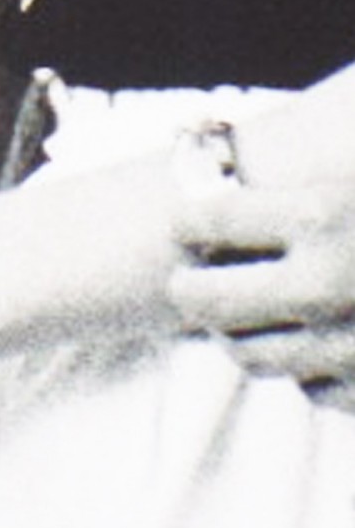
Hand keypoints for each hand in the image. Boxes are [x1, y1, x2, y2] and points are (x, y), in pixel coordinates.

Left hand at [171, 119, 354, 405]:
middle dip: (189, 288)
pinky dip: (309, 368)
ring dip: (241, 334)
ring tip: (253, 314)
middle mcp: (326, 284)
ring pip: (247, 354)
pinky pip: (311, 389)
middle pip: (203, 299)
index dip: (188, 221)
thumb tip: (216, 138)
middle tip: (190, 282)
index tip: (189, 223)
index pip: (202, 219)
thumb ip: (302, 172)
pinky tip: (319, 342)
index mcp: (321, 215)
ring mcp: (350, 346)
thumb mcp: (354, 177)